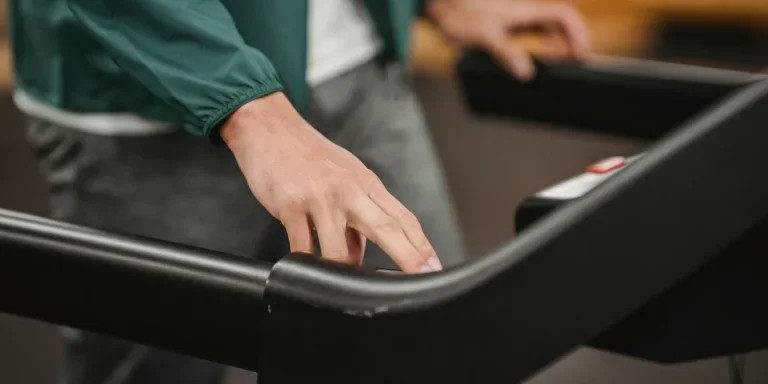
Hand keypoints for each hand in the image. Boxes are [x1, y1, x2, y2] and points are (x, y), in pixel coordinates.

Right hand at [220, 92, 441, 273]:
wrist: (268, 127)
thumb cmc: (308, 156)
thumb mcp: (342, 180)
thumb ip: (354, 221)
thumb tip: (360, 260)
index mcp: (367, 184)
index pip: (403, 217)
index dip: (421, 245)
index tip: (434, 267)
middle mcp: (349, 190)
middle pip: (386, 229)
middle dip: (408, 257)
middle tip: (422, 279)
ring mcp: (320, 198)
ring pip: (339, 252)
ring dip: (342, 272)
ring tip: (339, 281)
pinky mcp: (290, 205)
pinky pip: (302, 249)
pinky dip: (305, 264)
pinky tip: (304, 266)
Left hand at [427, 0, 590, 79]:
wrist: (442, 4)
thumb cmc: (460, 12)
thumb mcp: (483, 34)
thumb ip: (505, 52)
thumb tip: (526, 72)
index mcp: (526, 9)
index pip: (564, 15)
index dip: (579, 34)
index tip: (581, 55)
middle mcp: (526, 10)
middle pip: (561, 22)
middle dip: (573, 40)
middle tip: (576, 63)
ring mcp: (518, 15)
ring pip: (549, 26)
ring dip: (559, 42)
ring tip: (563, 62)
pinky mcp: (509, 22)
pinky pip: (534, 31)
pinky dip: (542, 44)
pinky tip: (536, 57)